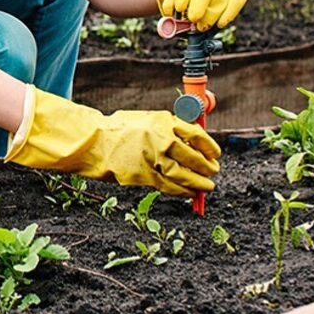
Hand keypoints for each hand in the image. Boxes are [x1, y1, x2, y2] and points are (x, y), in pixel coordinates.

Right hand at [5, 89, 220, 196]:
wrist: (97, 143)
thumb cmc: (123, 130)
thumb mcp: (148, 120)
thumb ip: (170, 129)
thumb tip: (194, 142)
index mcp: (165, 122)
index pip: (197, 135)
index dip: (210, 147)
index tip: (215, 154)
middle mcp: (161, 140)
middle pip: (193, 157)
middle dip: (207, 168)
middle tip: (213, 172)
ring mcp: (153, 159)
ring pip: (184, 175)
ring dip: (198, 183)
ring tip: (206, 187)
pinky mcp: (145, 175)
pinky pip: (169, 186)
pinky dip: (182, 191)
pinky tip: (189, 192)